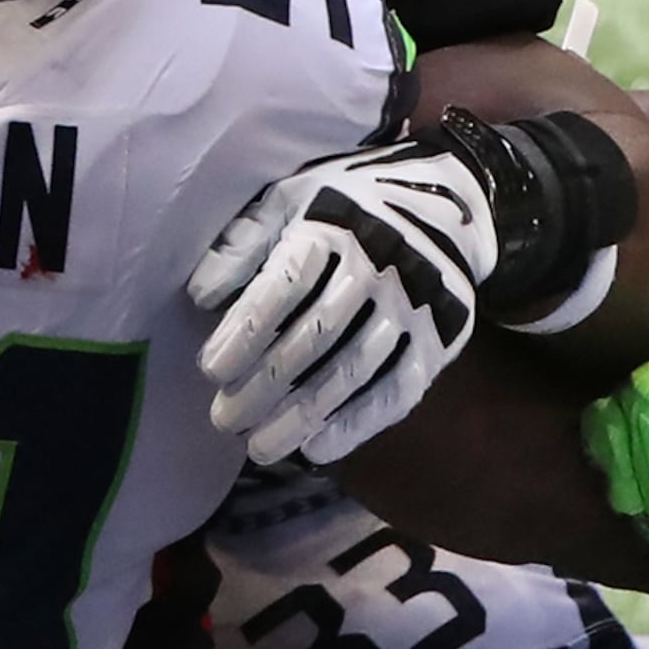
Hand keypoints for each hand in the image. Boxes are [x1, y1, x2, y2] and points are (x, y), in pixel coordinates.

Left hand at [188, 142, 496, 466]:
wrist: (444, 205)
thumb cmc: (343, 205)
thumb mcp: (288, 200)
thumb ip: (244, 243)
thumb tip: (204, 297)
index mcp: (333, 229)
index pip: (283, 289)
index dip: (245, 333)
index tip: (211, 371)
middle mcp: (379, 267)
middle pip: (316, 337)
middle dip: (265, 385)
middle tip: (225, 421)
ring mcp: (415, 307)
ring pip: (355, 370)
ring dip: (305, 415)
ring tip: (263, 448)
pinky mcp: (442, 339)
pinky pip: (401, 389)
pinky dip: (360, 423)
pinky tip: (320, 448)